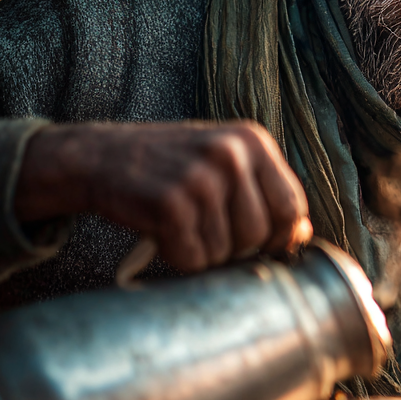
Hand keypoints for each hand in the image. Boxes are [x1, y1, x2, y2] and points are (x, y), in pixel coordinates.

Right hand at [15, 121, 310, 272]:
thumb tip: (303, 233)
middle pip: (260, 235)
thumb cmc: (168, 167)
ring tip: (180, 225)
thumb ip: (263, 192)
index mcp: (253, 141)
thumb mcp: (221, 163)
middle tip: (203, 229)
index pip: (292, 208)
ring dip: (202, 252)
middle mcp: (231, 154)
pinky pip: (192, 258)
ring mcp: (201, 177)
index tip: (256, 242)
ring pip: (225, 251)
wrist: (97, 157)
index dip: (278, 236)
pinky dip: (177, 256)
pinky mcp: (171, 203)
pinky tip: (161, 232)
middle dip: (234, 247)